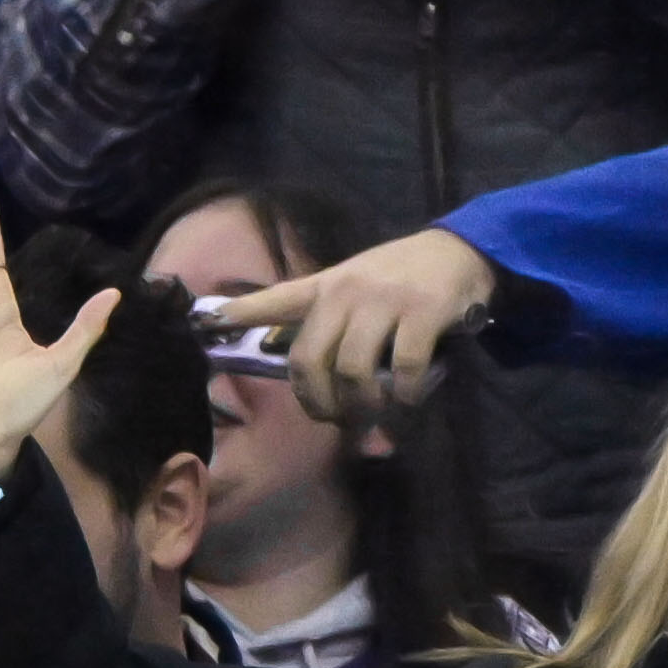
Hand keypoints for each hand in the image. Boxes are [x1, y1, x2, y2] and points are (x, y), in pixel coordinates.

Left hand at [209, 225, 495, 437]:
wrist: (464, 248)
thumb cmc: (401, 278)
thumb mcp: (355, 285)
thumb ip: (333, 330)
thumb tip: (322, 395)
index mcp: (325, 287)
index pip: (273, 300)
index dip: (238, 313)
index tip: (203, 324)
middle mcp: (347, 292)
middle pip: (309, 360)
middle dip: (316, 401)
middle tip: (333, 418)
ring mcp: (384, 300)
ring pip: (352, 370)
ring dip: (359, 405)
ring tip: (370, 413)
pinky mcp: (422, 311)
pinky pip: (402, 368)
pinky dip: (402, 395)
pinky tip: (406, 400)